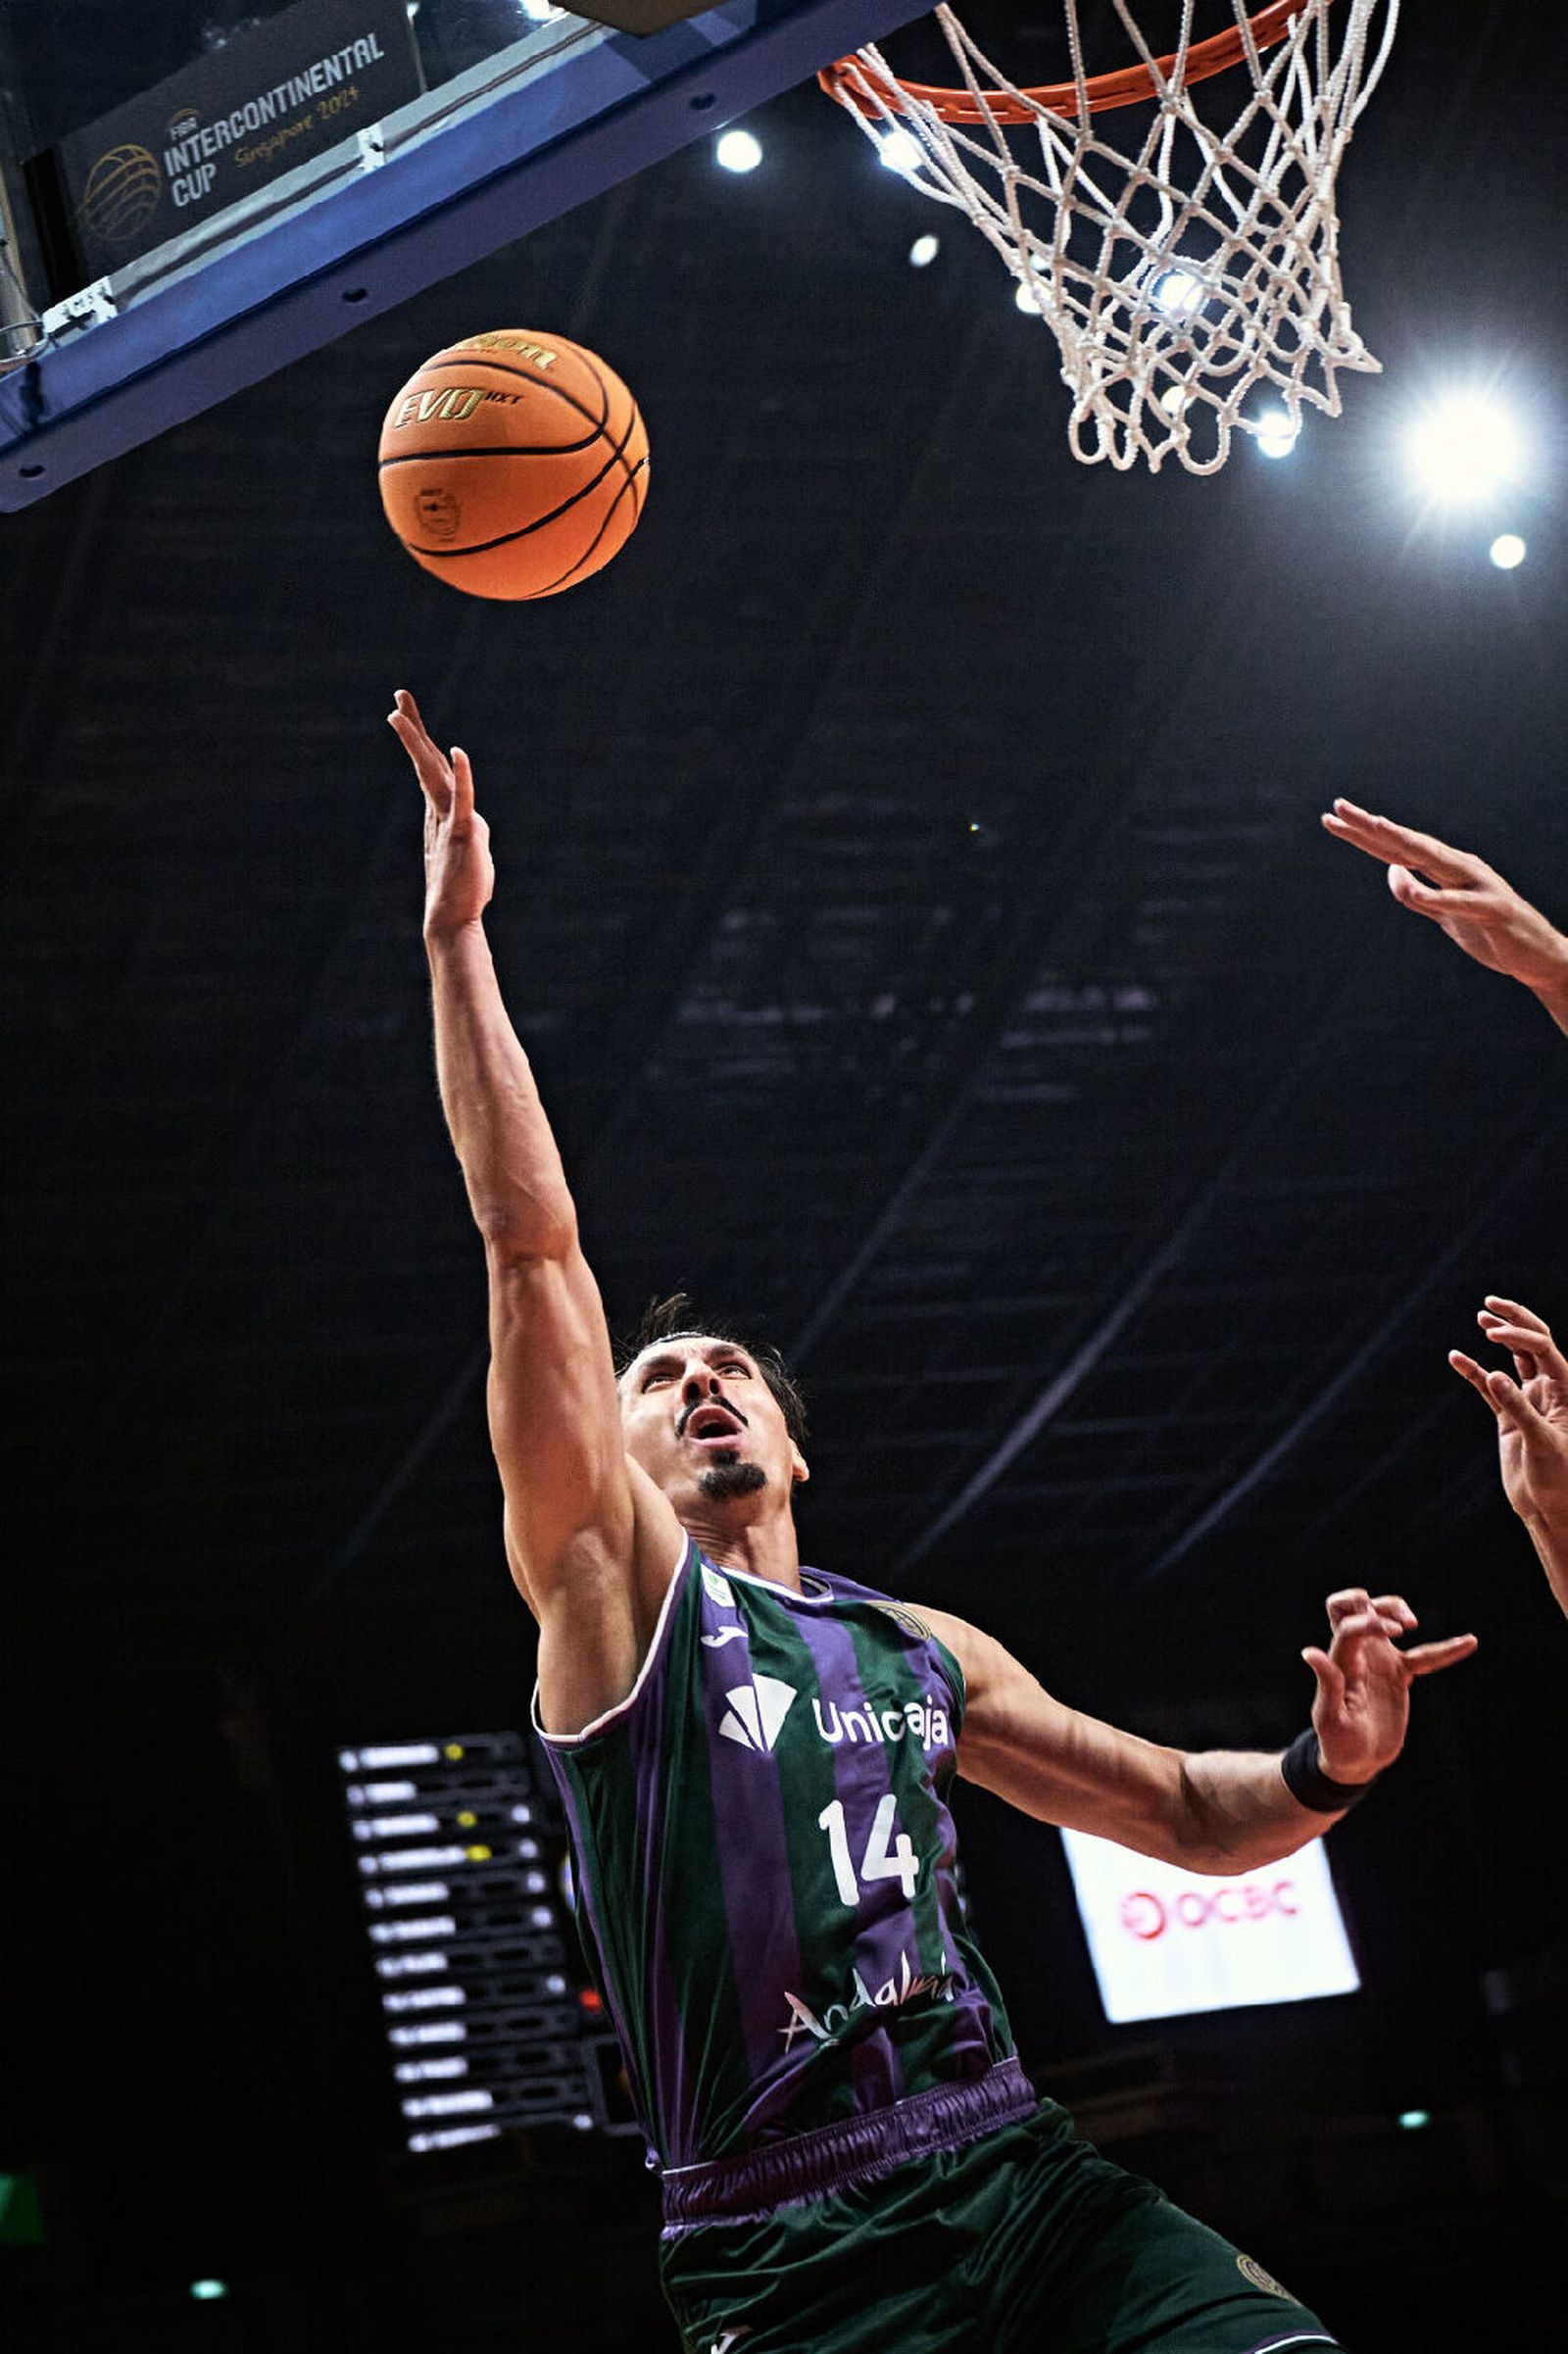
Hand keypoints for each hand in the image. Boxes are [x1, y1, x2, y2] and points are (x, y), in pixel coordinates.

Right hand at [388, 687, 493, 937]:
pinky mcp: (463, 834)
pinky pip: (463, 800)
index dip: (420, 741)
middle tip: (399, 697)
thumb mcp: (470, 853)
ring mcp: (448, 821)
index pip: (431, 768)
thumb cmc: (463, 892)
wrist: (453, 920)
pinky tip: (458, 751)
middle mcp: (440, 811)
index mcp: (441, 812)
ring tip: (397, 715)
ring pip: (431, 773)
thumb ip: (469, 832)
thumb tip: (472, 824)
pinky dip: (462, 775)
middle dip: (413, 728)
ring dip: (416, 742)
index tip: (405, 715)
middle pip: (425, 761)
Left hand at [1302, 1588, 1476, 1783]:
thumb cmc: (1336, 1741)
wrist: (1356, 1761)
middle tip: (1401, 1627)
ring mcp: (1380, 1661)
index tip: (1394, 1633)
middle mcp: (1358, 1653)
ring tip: (1412, 1625)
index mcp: (1341, 1660)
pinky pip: (1426, 1657)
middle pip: (1360, 1607)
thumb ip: (1328, 1683)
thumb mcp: (1329, 1716)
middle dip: (1379, 1606)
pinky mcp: (1400, 1675)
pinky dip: (1447, 1650)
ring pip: (1386, 1618)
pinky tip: (1470, 1642)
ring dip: (1397, 1610)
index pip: (1350, 1625)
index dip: (1369, 1622)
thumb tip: (1309, 1652)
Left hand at [1320, 800, 1567, 1003]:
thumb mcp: (1442, 916)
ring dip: (1405, 842)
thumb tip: (1390, 869)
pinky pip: (1462, 902)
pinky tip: (1415, 891)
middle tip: (1340, 806)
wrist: (1537, 957)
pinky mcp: (1494, 909)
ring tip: (1377, 826)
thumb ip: (1416, 895)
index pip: (1395, 848)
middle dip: (1373, 826)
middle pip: (1408, 844)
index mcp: (1445, 869)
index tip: (1330, 817)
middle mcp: (1460, 868)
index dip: (1362, 834)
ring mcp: (1479, 885)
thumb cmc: (1489, 932)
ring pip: (1435, 859)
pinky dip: (1439, 896)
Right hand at [1450, 1296, 1567, 1534]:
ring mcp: (1529, 1402)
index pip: (1543, 1349)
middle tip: (1491, 1302)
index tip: (1491, 1334)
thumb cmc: (1560, 1479)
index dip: (1519, 1335)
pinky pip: (1489, 1389)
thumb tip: (1495, 1375)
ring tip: (1482, 1317)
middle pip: (1534, 1343)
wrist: (1551, 1510)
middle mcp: (1550, 1390)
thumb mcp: (1542, 1444)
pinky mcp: (1510, 1419)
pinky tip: (1456, 1358)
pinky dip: (1473, 1373)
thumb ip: (1519, 1409)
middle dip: (1515, 1321)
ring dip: (1500, 1338)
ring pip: (1514, 1360)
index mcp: (1567, 1390)